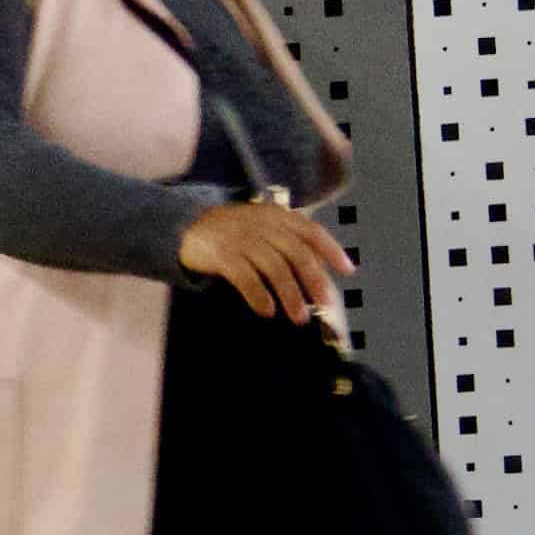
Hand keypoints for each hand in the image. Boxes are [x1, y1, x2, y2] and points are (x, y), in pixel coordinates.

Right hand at [173, 198, 352, 319]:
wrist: (187, 226)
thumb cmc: (233, 232)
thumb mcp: (262, 227)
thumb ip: (287, 242)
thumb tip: (318, 272)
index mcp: (276, 216)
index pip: (311, 231)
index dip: (331, 250)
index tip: (347, 270)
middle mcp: (262, 225)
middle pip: (296, 253)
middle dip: (314, 281)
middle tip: (326, 305)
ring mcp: (242, 239)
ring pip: (274, 268)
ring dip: (290, 295)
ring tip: (299, 318)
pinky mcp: (222, 255)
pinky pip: (246, 278)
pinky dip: (259, 296)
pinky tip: (267, 311)